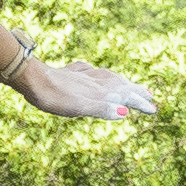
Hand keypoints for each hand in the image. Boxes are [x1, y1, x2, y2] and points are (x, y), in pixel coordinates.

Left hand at [7, 52, 157, 120]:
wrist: (32, 79)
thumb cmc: (54, 97)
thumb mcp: (78, 108)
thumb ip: (101, 109)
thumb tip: (124, 112)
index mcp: (100, 90)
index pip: (126, 96)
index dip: (140, 103)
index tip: (153, 109)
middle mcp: (96, 81)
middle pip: (121, 85)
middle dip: (135, 91)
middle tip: (149, 95)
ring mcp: (84, 75)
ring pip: (109, 77)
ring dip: (122, 82)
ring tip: (129, 84)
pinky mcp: (72, 73)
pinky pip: (93, 73)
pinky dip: (102, 75)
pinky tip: (96, 73)